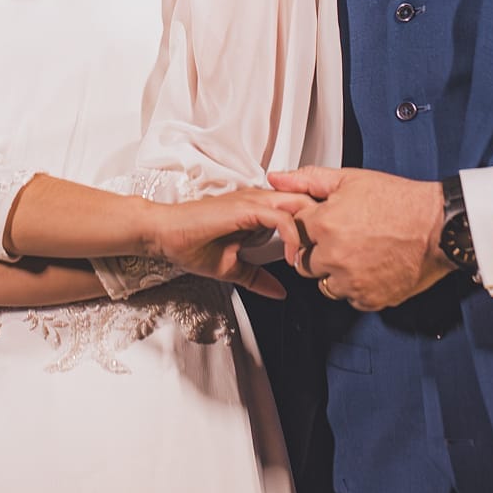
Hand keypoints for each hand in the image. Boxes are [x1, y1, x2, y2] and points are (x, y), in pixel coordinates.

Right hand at [147, 188, 314, 298]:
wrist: (162, 235)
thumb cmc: (190, 245)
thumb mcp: (232, 267)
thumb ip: (258, 277)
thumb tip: (281, 292)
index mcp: (259, 209)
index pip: (300, 207)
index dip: (316, 225)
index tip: (322, 252)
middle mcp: (259, 199)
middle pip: (307, 201)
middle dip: (324, 223)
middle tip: (329, 252)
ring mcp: (252, 201)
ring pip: (298, 204)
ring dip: (311, 229)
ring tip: (314, 256)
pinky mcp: (244, 208)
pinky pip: (280, 216)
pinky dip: (291, 236)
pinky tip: (291, 257)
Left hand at [270, 167, 450, 310]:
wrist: (439, 227)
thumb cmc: (401, 201)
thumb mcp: (352, 179)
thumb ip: (309, 179)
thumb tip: (277, 179)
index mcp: (325, 224)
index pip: (294, 232)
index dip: (308, 227)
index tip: (321, 225)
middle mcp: (334, 256)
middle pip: (304, 262)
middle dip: (316, 252)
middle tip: (341, 239)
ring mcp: (351, 281)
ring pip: (324, 284)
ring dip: (334, 272)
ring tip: (357, 254)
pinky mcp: (369, 298)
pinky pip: (349, 299)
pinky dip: (356, 287)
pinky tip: (370, 268)